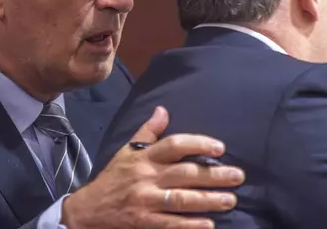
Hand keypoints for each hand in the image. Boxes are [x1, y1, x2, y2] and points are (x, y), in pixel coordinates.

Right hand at [62, 106, 243, 228]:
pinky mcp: (144, 223)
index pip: (174, 145)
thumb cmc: (113, 178)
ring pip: (181, 199)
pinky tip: (209, 225)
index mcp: (144, 157)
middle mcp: (146, 177)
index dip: (197, 144)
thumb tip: (163, 109)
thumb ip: (148, 132)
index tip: (220, 147)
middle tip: (237, 176)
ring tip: (230, 200)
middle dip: (213, 175)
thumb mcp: (127, 151)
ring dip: (208, 200)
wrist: (88, 210)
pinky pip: (170, 224)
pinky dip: (190, 225)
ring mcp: (145, 201)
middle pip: (184, 173)